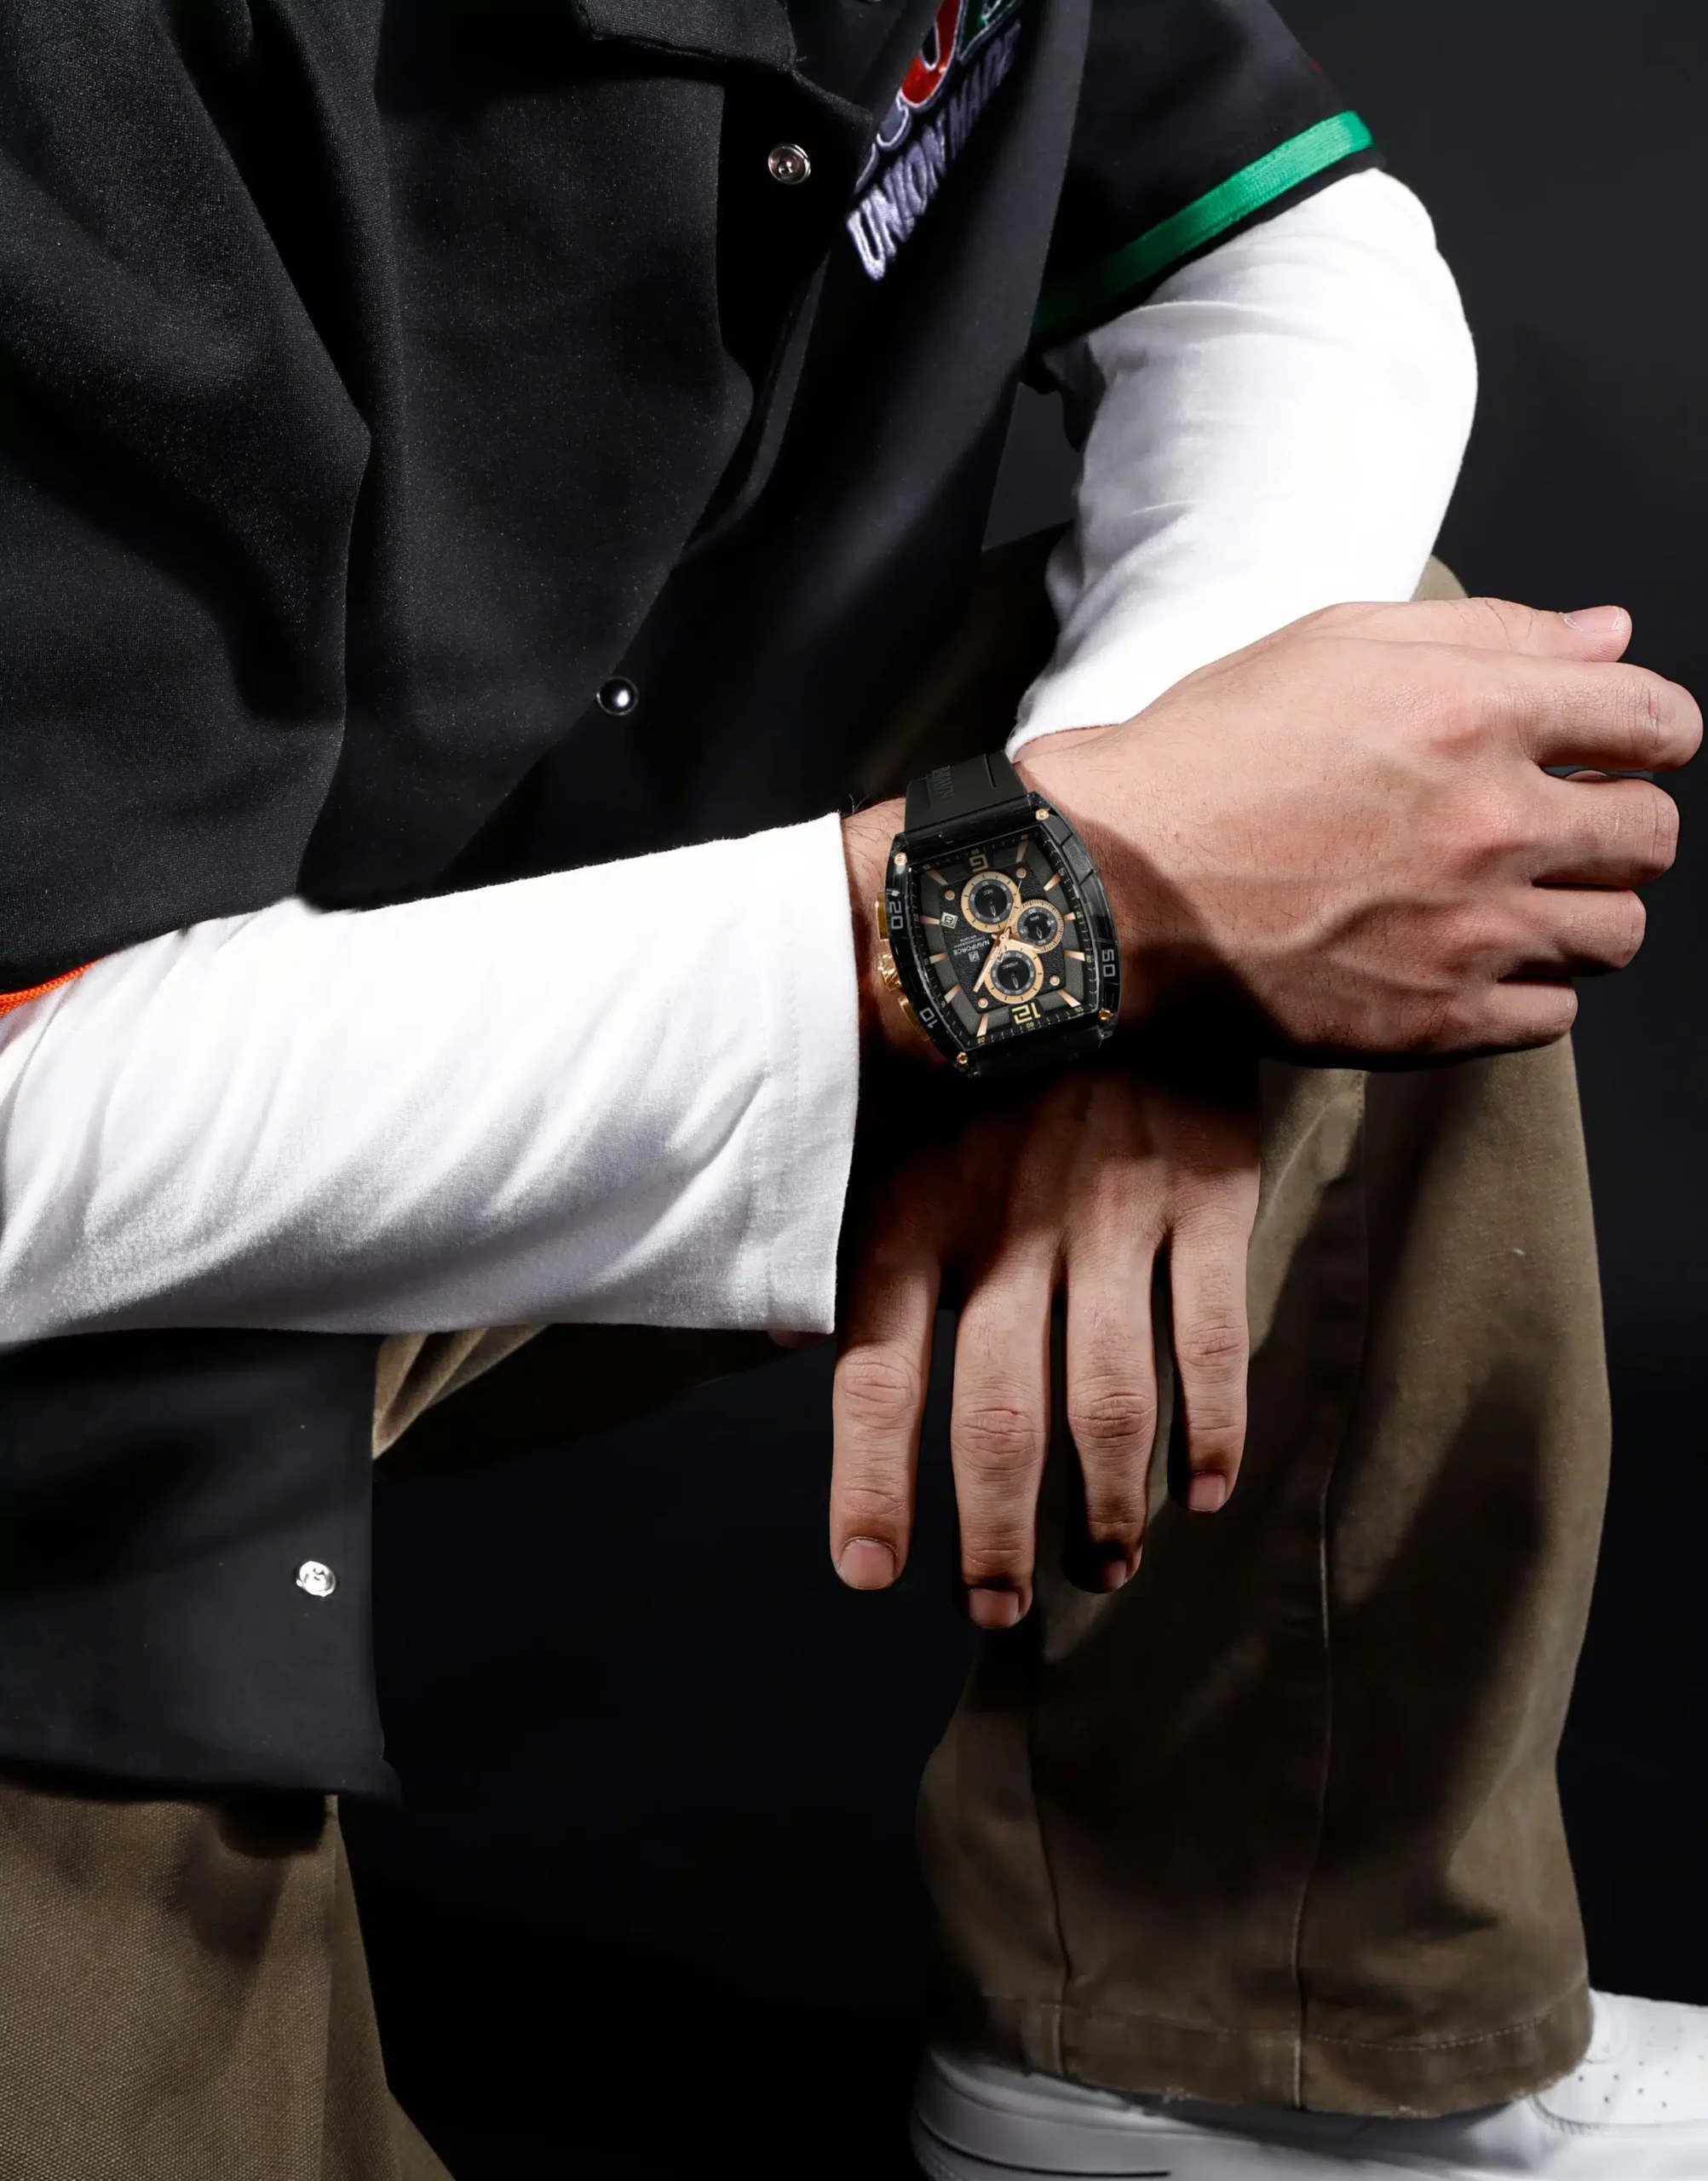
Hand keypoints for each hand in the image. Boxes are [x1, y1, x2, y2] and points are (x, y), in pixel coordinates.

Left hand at [830, 1061, 1260, 1627]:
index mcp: (910, 1214)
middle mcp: (1007, 1229)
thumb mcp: (889, 1122)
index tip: (870, 1574)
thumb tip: (791, 1342)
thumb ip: (852, 1235)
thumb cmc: (974, 1052)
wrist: (1104, 925)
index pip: (876, 1376)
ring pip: (1109, 1400)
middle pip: (999, 1417)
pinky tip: (1203, 1491)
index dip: (871, 1485)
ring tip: (1101, 1569)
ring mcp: (1112, 1216)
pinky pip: (1212, 1338)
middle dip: (996, 1533)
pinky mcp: (1204, 1198)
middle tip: (996, 1607)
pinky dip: (1212, 1428)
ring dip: (1104, 1506)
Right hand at [1011, 598, 1697, 1056]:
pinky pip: (1551, 1017)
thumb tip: (1605, 637)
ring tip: (1518, 901)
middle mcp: (1494, 822)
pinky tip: (1476, 960)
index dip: (1648, 730)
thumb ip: (1485, 633)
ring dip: (1583, 912)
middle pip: (1652, 836)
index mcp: (1476, 711)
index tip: (1619, 746)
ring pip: (1619, 934)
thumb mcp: (1330, 646)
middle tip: (1560, 826)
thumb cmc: (1204, 756)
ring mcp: (1470, 930)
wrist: (1108, 885)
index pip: (1655, 721)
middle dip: (1620, 824)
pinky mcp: (1433, 1019)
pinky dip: (1531, 990)